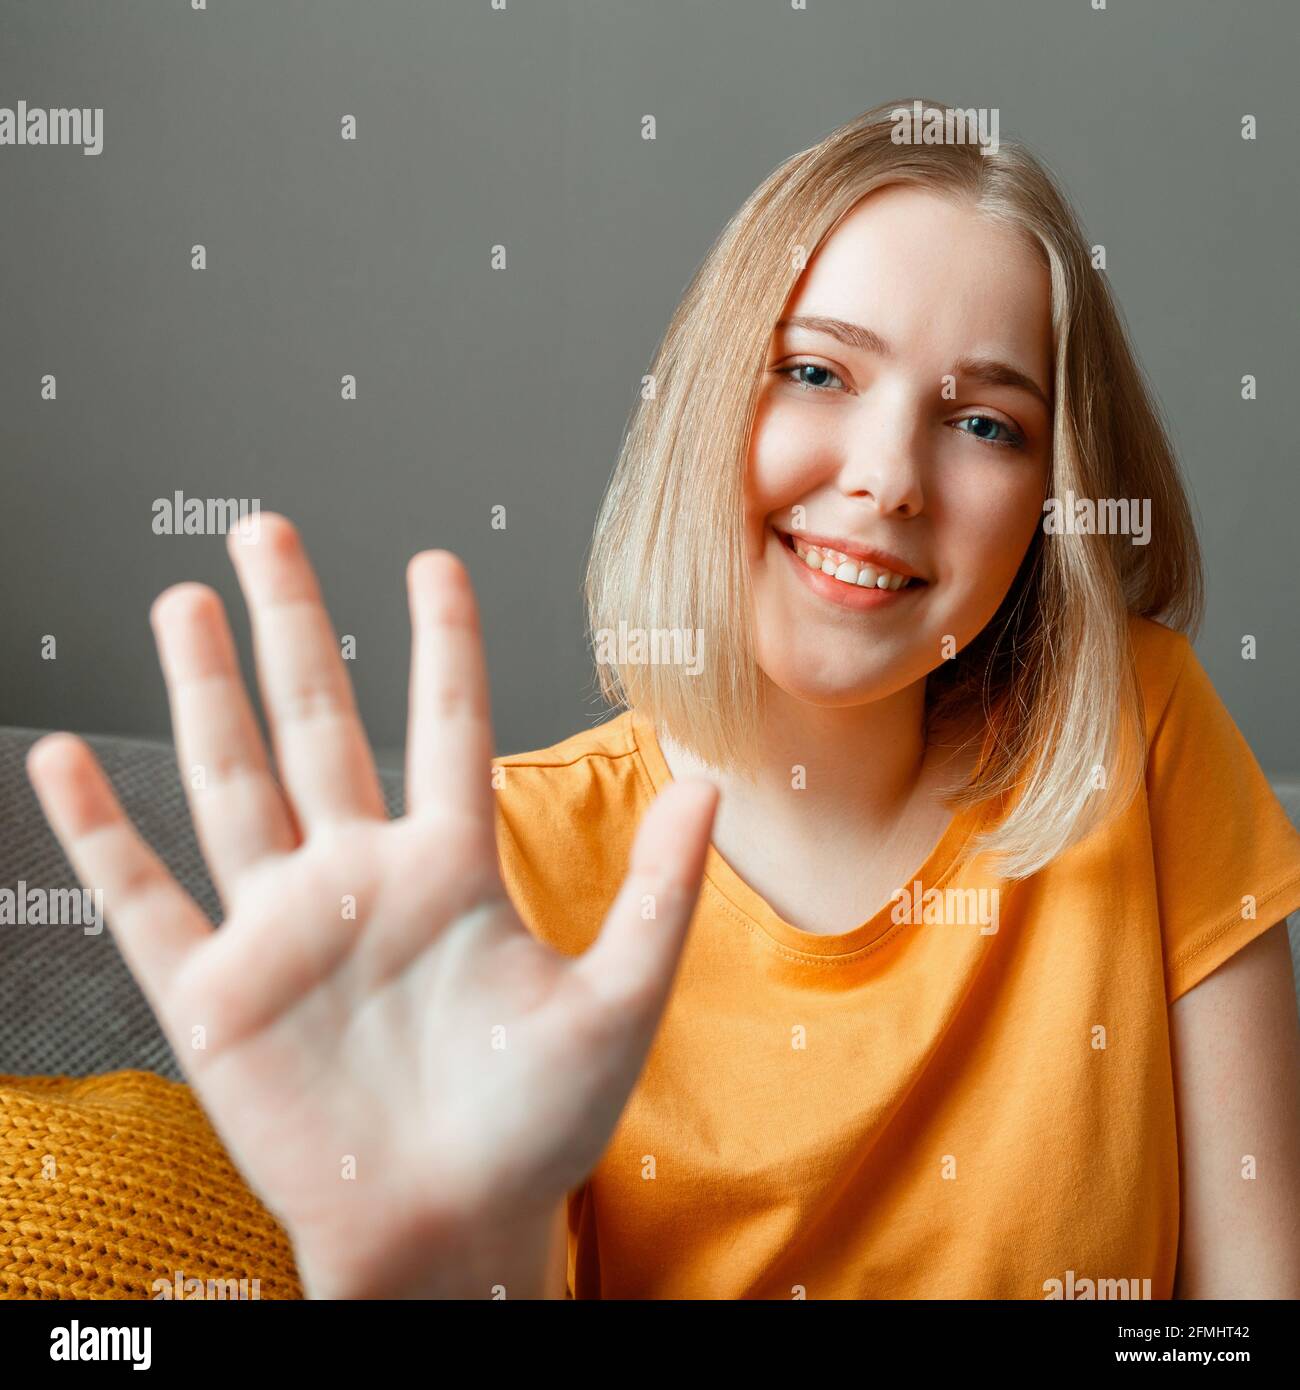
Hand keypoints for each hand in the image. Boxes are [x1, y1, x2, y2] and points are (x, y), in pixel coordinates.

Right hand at [26, 514, 717, 1297]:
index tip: (432, 561)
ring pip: (232, 782)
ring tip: (184, 604)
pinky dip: (101, 833)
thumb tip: (710, 784)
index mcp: (451, 869)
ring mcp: (282, 929)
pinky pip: (145, 900)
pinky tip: (63, 759)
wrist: (453, 1227)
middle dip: (292, 627)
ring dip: (204, 693)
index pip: (441, 724)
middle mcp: (359, 879)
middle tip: (266, 530)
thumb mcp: (618, 999)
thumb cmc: (540, 1124)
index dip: (439, 642)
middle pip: (317, 723)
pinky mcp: (215, 995)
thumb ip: (658, 890)